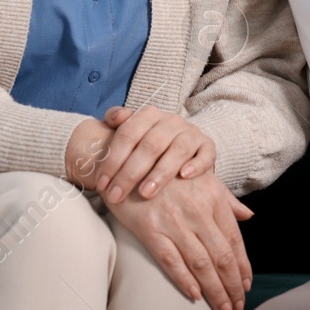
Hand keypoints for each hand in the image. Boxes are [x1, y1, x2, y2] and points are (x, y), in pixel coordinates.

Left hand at [94, 105, 216, 203]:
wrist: (180, 147)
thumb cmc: (146, 145)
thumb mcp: (130, 132)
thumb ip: (117, 121)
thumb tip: (119, 116)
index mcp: (148, 115)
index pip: (128, 134)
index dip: (113, 159)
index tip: (102, 184)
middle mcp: (171, 121)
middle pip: (150, 145)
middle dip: (130, 173)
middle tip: (117, 195)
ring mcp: (191, 133)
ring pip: (177, 150)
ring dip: (160, 172)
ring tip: (145, 193)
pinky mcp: (207, 146)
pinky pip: (206, 154)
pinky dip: (196, 164)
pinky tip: (184, 176)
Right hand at [105, 171, 254, 309]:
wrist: (128, 160)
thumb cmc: (168, 171)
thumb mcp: (201, 177)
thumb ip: (226, 199)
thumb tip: (248, 216)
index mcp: (213, 196)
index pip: (234, 239)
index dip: (243, 265)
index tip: (247, 284)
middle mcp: (197, 209)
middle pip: (221, 256)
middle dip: (232, 285)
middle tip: (237, 305)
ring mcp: (174, 220)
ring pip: (201, 263)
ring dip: (214, 290)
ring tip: (222, 308)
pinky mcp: (150, 228)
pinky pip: (171, 260)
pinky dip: (185, 280)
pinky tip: (196, 295)